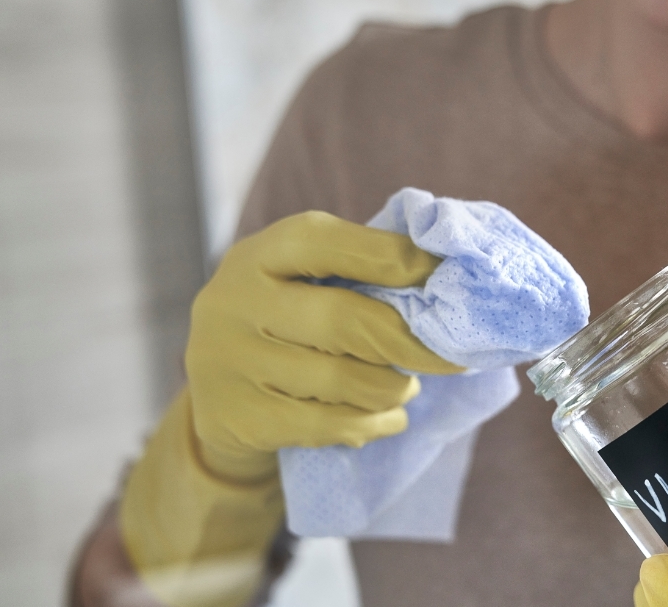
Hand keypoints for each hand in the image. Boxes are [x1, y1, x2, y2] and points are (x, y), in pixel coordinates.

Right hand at [121, 211, 462, 606]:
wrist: (218, 399)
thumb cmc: (290, 324)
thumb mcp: (305, 282)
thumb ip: (361, 270)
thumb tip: (446, 271)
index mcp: (259, 255)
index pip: (327, 243)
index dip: (394, 257)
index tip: (445, 274)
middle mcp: (234, 302)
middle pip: (343, 320)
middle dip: (410, 342)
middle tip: (449, 357)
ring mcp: (230, 363)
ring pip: (340, 379)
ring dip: (392, 388)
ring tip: (406, 388)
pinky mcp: (240, 418)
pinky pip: (326, 425)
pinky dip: (372, 423)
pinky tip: (388, 418)